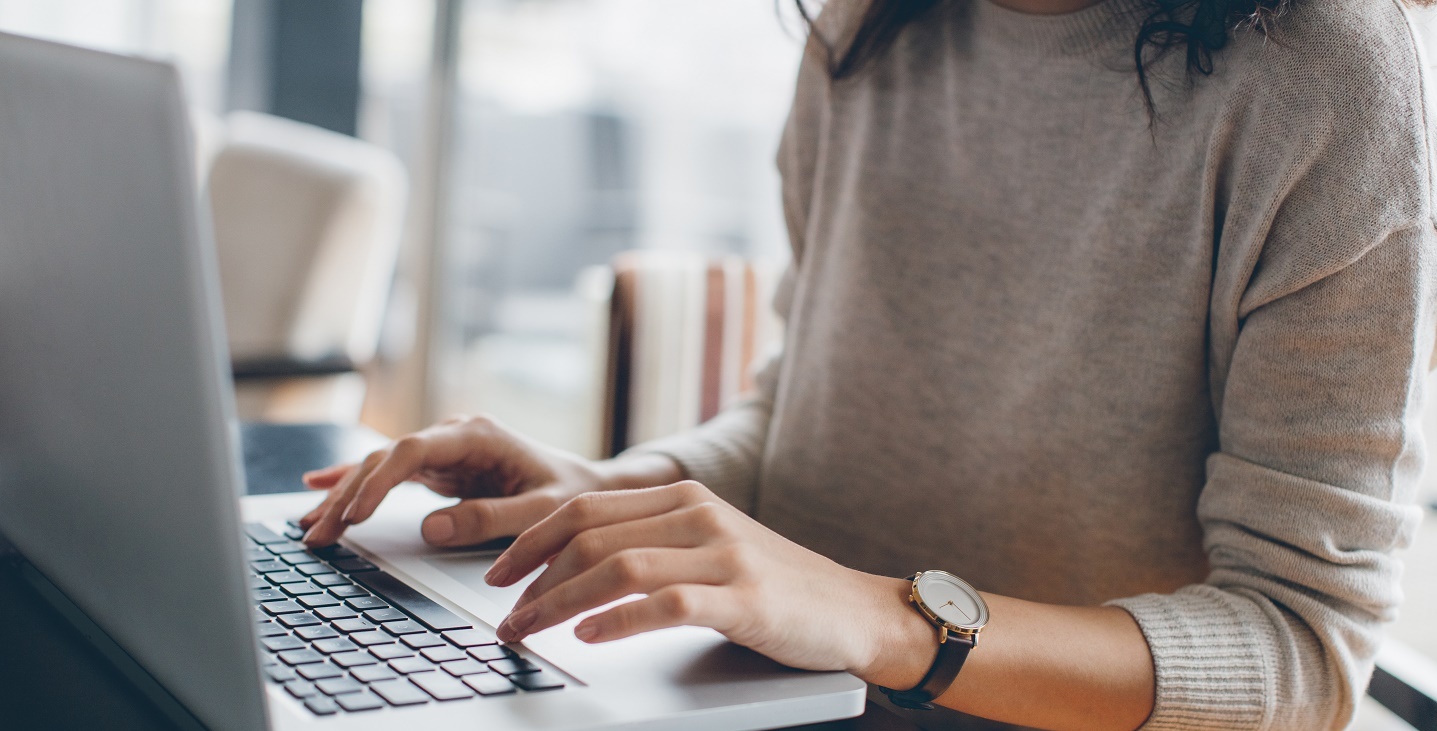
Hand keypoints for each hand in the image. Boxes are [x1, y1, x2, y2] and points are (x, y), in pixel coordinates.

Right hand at [298, 415, 606, 547]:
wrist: (588, 488)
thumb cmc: (570, 495)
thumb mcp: (540, 510)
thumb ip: (490, 518)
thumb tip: (430, 528)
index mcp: (478, 436)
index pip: (413, 451)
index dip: (379, 480)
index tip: (354, 513)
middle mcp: (454, 436)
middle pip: (386, 459)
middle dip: (348, 496)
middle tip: (318, 533)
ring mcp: (444, 451)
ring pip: (379, 467)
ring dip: (343, 495)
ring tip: (309, 526)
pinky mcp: (440, 469)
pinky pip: (388, 474)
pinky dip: (354, 482)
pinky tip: (317, 486)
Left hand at [485, 480, 913, 675]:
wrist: (853, 610)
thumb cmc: (773, 587)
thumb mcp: (709, 547)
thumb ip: (652, 544)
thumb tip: (572, 568)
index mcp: (684, 497)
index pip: (585, 508)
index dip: (531, 541)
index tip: (497, 575)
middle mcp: (699, 515)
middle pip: (590, 534)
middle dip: (533, 577)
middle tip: (504, 615)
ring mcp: (723, 554)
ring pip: (618, 567)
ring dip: (560, 602)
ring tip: (529, 630)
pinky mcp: (743, 598)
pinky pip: (666, 604)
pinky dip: (618, 620)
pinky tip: (589, 636)